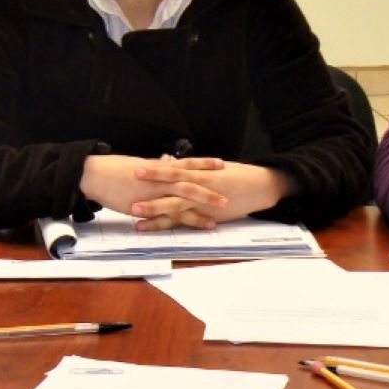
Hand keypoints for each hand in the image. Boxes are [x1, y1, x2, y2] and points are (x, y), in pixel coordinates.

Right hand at [80, 153, 218, 217]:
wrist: (95, 174)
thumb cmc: (113, 168)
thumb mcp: (138, 163)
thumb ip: (154, 164)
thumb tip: (165, 159)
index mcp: (158, 167)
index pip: (186, 164)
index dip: (204, 164)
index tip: (221, 164)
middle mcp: (160, 179)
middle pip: (191, 184)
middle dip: (210, 191)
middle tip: (228, 197)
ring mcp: (154, 192)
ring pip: (183, 201)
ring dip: (200, 210)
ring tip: (216, 219)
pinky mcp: (145, 205)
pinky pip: (166, 214)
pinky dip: (180, 221)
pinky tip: (190, 228)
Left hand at [127, 159, 289, 230]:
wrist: (259, 186)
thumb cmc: (235, 174)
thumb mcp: (210, 167)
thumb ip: (185, 165)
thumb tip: (165, 160)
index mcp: (199, 172)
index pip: (173, 170)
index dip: (154, 170)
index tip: (135, 169)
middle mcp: (200, 186)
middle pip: (171, 187)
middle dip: (149, 189)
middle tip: (128, 191)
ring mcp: (204, 202)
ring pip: (176, 206)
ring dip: (155, 210)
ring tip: (135, 215)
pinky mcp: (209, 216)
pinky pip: (186, 222)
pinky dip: (171, 225)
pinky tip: (156, 229)